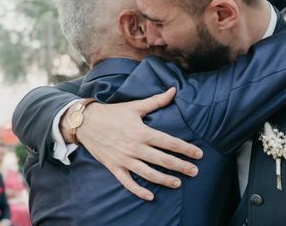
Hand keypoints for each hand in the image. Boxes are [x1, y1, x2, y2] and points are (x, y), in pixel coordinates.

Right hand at [65, 87, 202, 200]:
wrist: (86, 122)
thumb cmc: (113, 113)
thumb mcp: (135, 106)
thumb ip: (156, 101)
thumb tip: (173, 90)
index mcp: (142, 132)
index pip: (169, 142)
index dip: (185, 148)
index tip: (198, 154)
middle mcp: (135, 148)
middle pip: (162, 160)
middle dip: (180, 166)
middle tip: (195, 171)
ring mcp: (124, 159)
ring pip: (148, 173)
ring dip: (164, 180)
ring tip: (178, 183)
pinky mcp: (114, 167)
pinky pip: (128, 183)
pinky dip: (138, 191)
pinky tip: (150, 196)